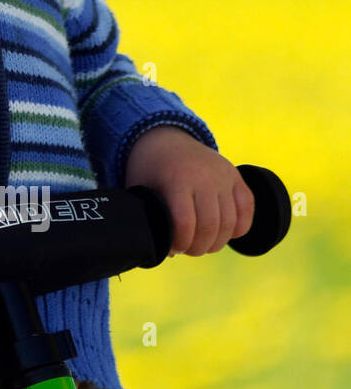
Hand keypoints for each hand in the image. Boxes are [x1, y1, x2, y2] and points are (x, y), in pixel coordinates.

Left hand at [124, 126, 254, 256]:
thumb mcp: (140, 189)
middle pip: (211, 226)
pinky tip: (227, 234)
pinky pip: (247, 207)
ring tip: (204, 244)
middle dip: (200, 247)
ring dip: (219, 241)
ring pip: (231, 221)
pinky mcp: (235, 175)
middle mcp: (204, 177)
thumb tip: (165, 252)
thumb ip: (150, 217)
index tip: (174, 249)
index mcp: (176, 180)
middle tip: (190, 250)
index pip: (185, 223)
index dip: (181, 243)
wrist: (164, 137)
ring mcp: (223, 176)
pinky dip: (241, 226)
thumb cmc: (149, 169)